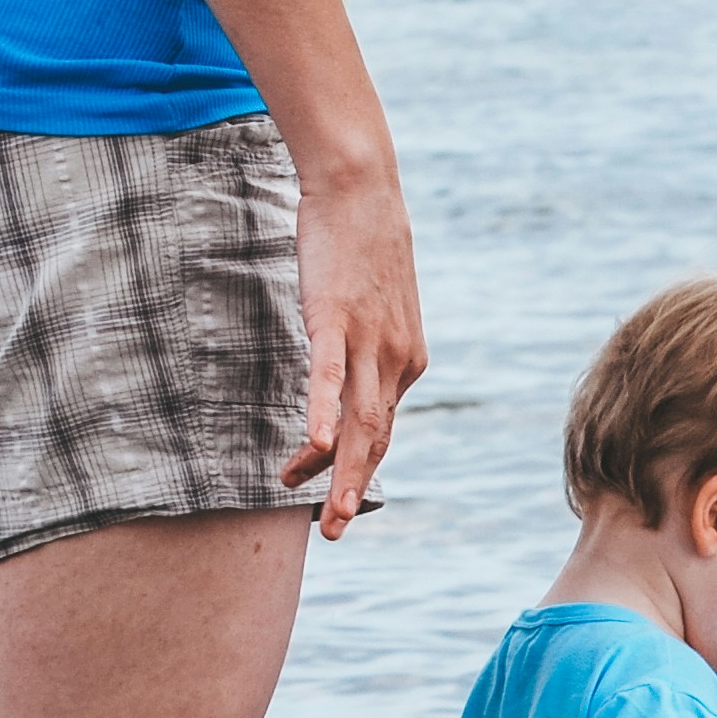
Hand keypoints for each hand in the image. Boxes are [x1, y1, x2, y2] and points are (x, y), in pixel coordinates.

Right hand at [277, 173, 422, 539]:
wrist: (362, 186)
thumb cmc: (360, 245)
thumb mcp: (371, 308)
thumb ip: (365, 349)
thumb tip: (347, 377)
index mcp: (406, 362)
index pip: (375, 429)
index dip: (348, 465)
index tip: (315, 486)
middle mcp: (396, 359)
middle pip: (372, 438)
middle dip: (351, 487)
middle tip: (331, 531)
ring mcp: (368, 340)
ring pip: (356, 420)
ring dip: (341, 471)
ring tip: (327, 514)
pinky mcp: (337, 317)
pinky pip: (329, 375)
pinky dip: (321, 412)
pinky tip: (311, 445)